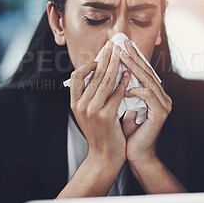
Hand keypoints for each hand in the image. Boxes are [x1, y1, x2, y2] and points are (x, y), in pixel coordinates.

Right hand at [70, 42, 130, 166]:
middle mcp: (81, 105)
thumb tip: (99, 74)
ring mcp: (92, 111)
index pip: (76, 76)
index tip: (100, 56)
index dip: (88, 64)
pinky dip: (123, 82)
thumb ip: (90, 96)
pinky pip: (117, 94)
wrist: (104, 156)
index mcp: (74, 103)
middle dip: (105, 57)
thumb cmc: (99, 133)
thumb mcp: (88, 114)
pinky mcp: (106, 116)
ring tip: (122, 55)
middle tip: (113, 46)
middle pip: (94, 74)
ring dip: (115, 65)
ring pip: (105, 81)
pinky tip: (129, 74)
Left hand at [119, 39, 171, 164]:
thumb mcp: (124, 106)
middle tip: (123, 44)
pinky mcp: (160, 113)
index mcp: (154, 95)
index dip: (133, 58)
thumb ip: (123, 91)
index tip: (122, 46)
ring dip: (134, 68)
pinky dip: (136, 90)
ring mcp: (164, 105)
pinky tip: (125, 88)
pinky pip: (148, 96)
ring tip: (122, 57)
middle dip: (134, 57)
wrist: (135, 154)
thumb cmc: (129, 132)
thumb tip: (112, 74)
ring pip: (148, 81)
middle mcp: (162, 97)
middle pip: (147, 72)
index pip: (143, 72)